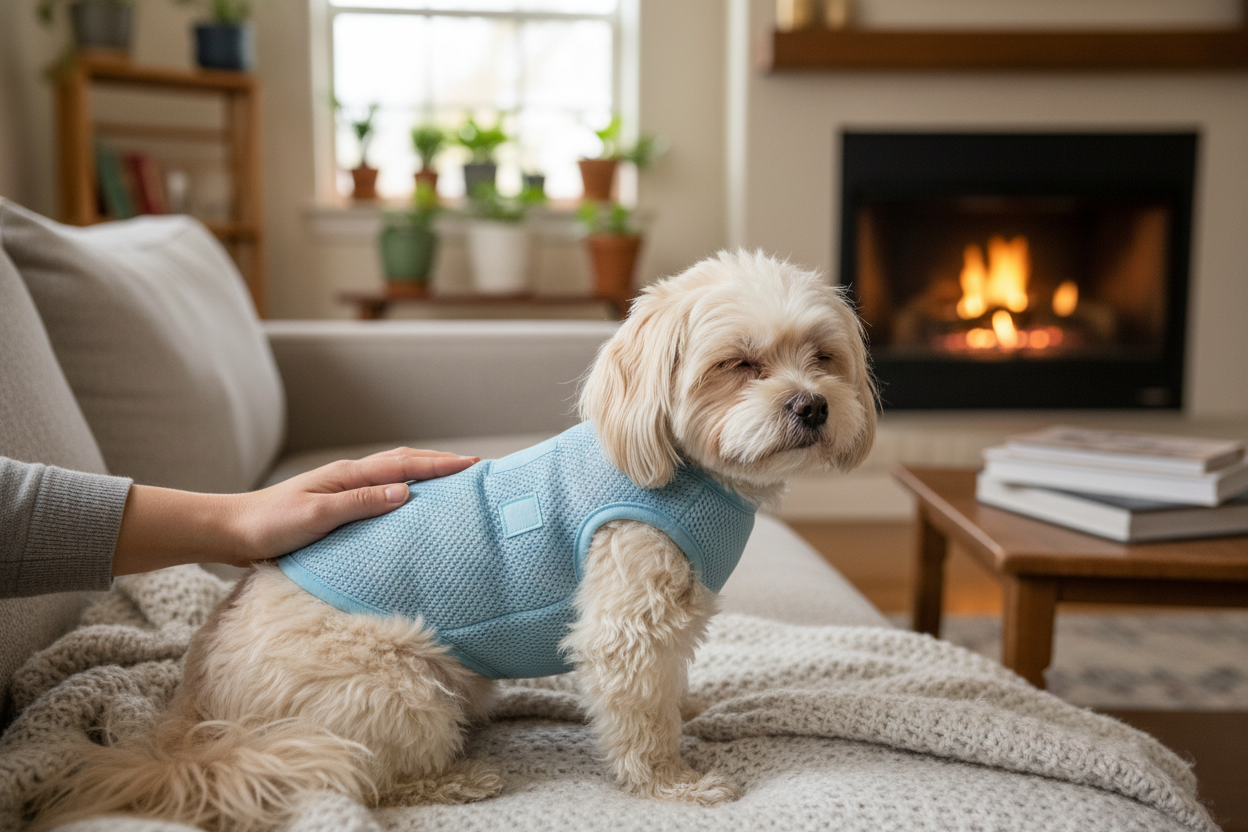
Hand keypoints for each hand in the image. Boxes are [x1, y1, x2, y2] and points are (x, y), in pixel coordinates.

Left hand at [111, 448, 478, 576]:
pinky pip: (380, 495)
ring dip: (424, 476)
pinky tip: (411, 506)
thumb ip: (360, 503)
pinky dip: (405, 493)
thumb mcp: (316, 516)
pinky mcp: (336, 509)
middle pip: (404, 464)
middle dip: (440, 464)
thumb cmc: (268, 526)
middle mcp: (348, 478)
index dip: (440, 465)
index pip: (404, 465)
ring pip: (393, 477)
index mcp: (347, 475)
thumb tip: (407, 492)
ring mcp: (342, 492)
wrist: (229, 533)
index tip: (473, 464)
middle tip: (474, 468)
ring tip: (453, 482)